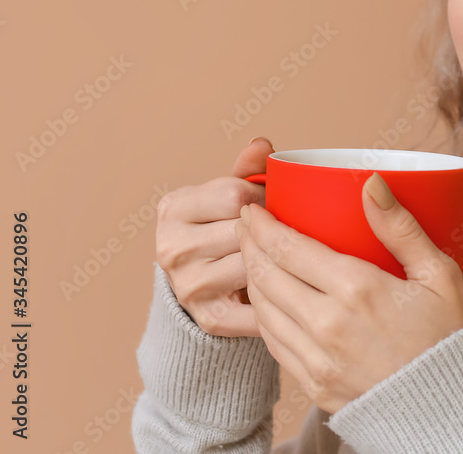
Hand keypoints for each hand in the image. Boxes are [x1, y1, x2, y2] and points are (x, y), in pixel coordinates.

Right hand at [155, 136, 273, 335]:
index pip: (234, 195)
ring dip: (279, 262)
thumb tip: (261, 145)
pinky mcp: (209, 317)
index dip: (267, 198)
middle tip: (291, 232)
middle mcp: (171, 248)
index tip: (277, 204)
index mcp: (173, 208)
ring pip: (255, 267)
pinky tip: (290, 288)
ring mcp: (187, 286)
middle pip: (245, 232)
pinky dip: (281, 297)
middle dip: (275, 231)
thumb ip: (247, 170)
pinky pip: (261, 304)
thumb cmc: (224, 227)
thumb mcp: (228, 193)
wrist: (206, 283)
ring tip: (290, 258)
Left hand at [235, 171, 462, 413]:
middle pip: (266, 276)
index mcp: (358, 290)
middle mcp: (328, 325)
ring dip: (251, 279)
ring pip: (263, 310)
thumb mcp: (439, 274)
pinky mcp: (316, 386)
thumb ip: (401, 228)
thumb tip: (372, 184)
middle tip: (248, 226)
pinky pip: (273, 345)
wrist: (457, 411)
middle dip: (249, 245)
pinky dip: (263, 317)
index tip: (252, 208)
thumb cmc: (453, 337)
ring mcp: (318, 360)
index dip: (261, 225)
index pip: (288, 248)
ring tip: (255, 258)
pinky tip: (270, 302)